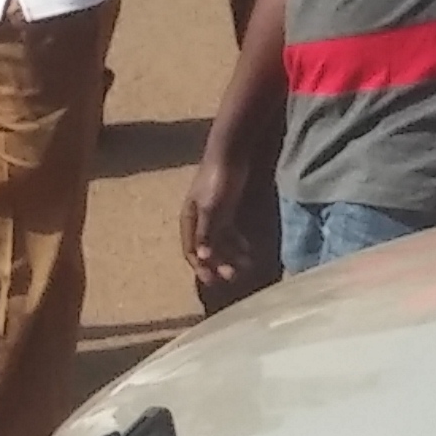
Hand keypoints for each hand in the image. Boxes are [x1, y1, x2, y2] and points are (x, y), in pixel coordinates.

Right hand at [182, 153, 264, 296]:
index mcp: (189, 221)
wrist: (230, 153)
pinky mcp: (226, 208)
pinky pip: (229, 231)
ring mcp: (212, 214)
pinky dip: (236, 243)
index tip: (214, 282)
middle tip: (234, 277)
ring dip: (230, 255)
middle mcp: (198, 220)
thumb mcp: (211, 208)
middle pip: (207, 249)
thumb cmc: (217, 180)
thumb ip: (207, 233)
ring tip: (246, 266)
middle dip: (219, 264)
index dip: (201, 268)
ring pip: (220, 241)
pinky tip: (247, 251)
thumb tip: (202, 257)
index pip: (191, 252)